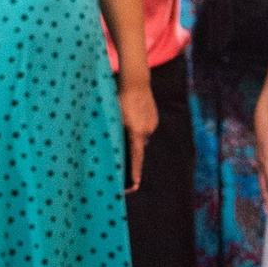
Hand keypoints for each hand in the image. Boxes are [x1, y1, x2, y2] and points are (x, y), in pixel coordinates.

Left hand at [118, 76, 156, 190]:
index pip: (136, 159)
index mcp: (136, 133)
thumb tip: (114, 148)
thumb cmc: (120, 98)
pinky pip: (144, 128)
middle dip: (130, 150)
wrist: (136, 81)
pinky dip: (137, 127)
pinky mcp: (153, 118)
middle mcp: (147, 131)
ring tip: (124, 123)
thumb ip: (116, 134)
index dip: (134, 173)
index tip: (134, 185)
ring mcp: (152, 124)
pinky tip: (131, 117)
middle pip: (137, 148)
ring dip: (132, 136)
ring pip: (140, 137)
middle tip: (121, 146)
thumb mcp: (114, 117)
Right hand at [254, 95, 267, 210]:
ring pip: (261, 181)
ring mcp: (260, 162)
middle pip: (263, 185)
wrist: (263, 120)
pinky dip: (264, 185)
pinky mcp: (261, 159)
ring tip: (267, 204)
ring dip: (264, 193)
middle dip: (266, 199)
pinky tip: (267, 188)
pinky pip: (262, 176)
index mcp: (266, 162)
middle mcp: (261, 164)